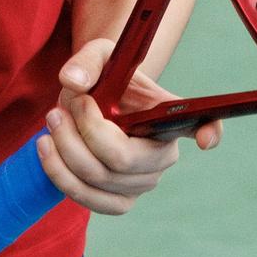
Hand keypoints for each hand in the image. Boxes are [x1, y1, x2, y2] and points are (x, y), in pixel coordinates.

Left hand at [37, 39, 222, 215]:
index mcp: (169, 116)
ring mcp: (142, 183)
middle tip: (63, 105)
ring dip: (65, 150)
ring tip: (51, 119)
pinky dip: (60, 175)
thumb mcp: (100, 56)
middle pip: (123, 160)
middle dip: (84, 132)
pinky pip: (89, 200)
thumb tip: (73, 82)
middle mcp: (163, 154)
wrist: (89, 101)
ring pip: (98, 179)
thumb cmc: (104, 78)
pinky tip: (47, 148)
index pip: (202, 123)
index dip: (209, 132)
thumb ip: (87, 61)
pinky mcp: (118, 200)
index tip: (204, 139)